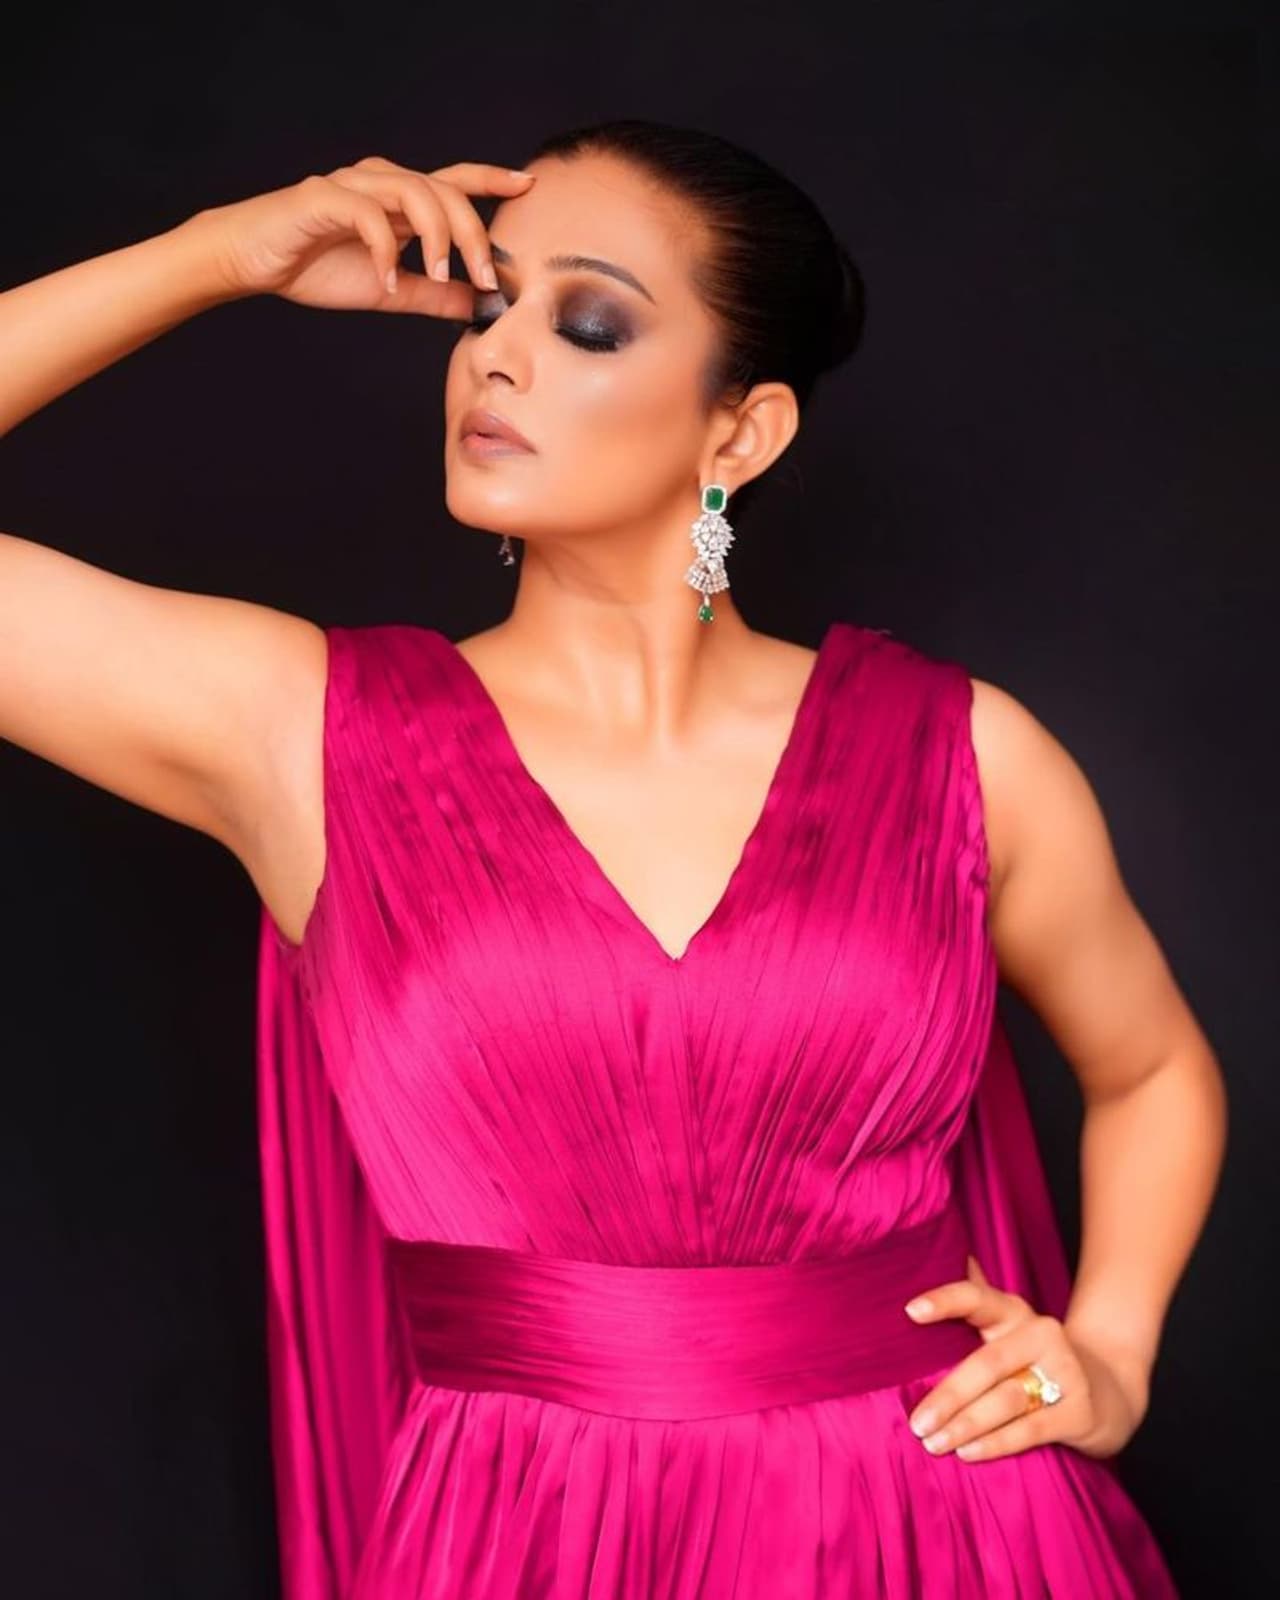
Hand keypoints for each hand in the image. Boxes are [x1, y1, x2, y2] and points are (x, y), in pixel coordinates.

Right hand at [186, 155, 535, 313]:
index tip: (527, 185)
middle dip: (474, 233)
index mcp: (400, 201)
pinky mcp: (323, 198)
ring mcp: (353, 186)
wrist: (254, 262)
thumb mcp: (389, 290)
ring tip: (443, 273)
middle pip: (445, 190)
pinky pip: (367, 214)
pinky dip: (385, 248)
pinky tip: (387, 278)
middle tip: (486, 277)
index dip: (491, 179)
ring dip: (437, 235)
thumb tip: (476, 305)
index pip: (455, 181)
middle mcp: (381, 183)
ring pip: (414, 191)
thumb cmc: (316, 268)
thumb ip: (433, 295)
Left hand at [902, 1254, 1150, 1462]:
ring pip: (1006, 1398)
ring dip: (966, 1424)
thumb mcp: (1009, 1333)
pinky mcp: (1080, 1411)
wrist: (1112, 1393)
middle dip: (948, 1395)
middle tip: (917, 1423)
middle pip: (987, 1363)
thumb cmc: (1040, 1362)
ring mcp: (1065, 1372)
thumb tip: (944, 1260)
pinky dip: (996, 1442)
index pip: (977, 1298)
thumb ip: (976, 1308)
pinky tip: (968, 1452)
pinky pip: (1030, 1428)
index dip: (945, 1301)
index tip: (910, 1311)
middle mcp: (1041, 1334)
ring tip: (934, 1443)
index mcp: (1015, 1314)